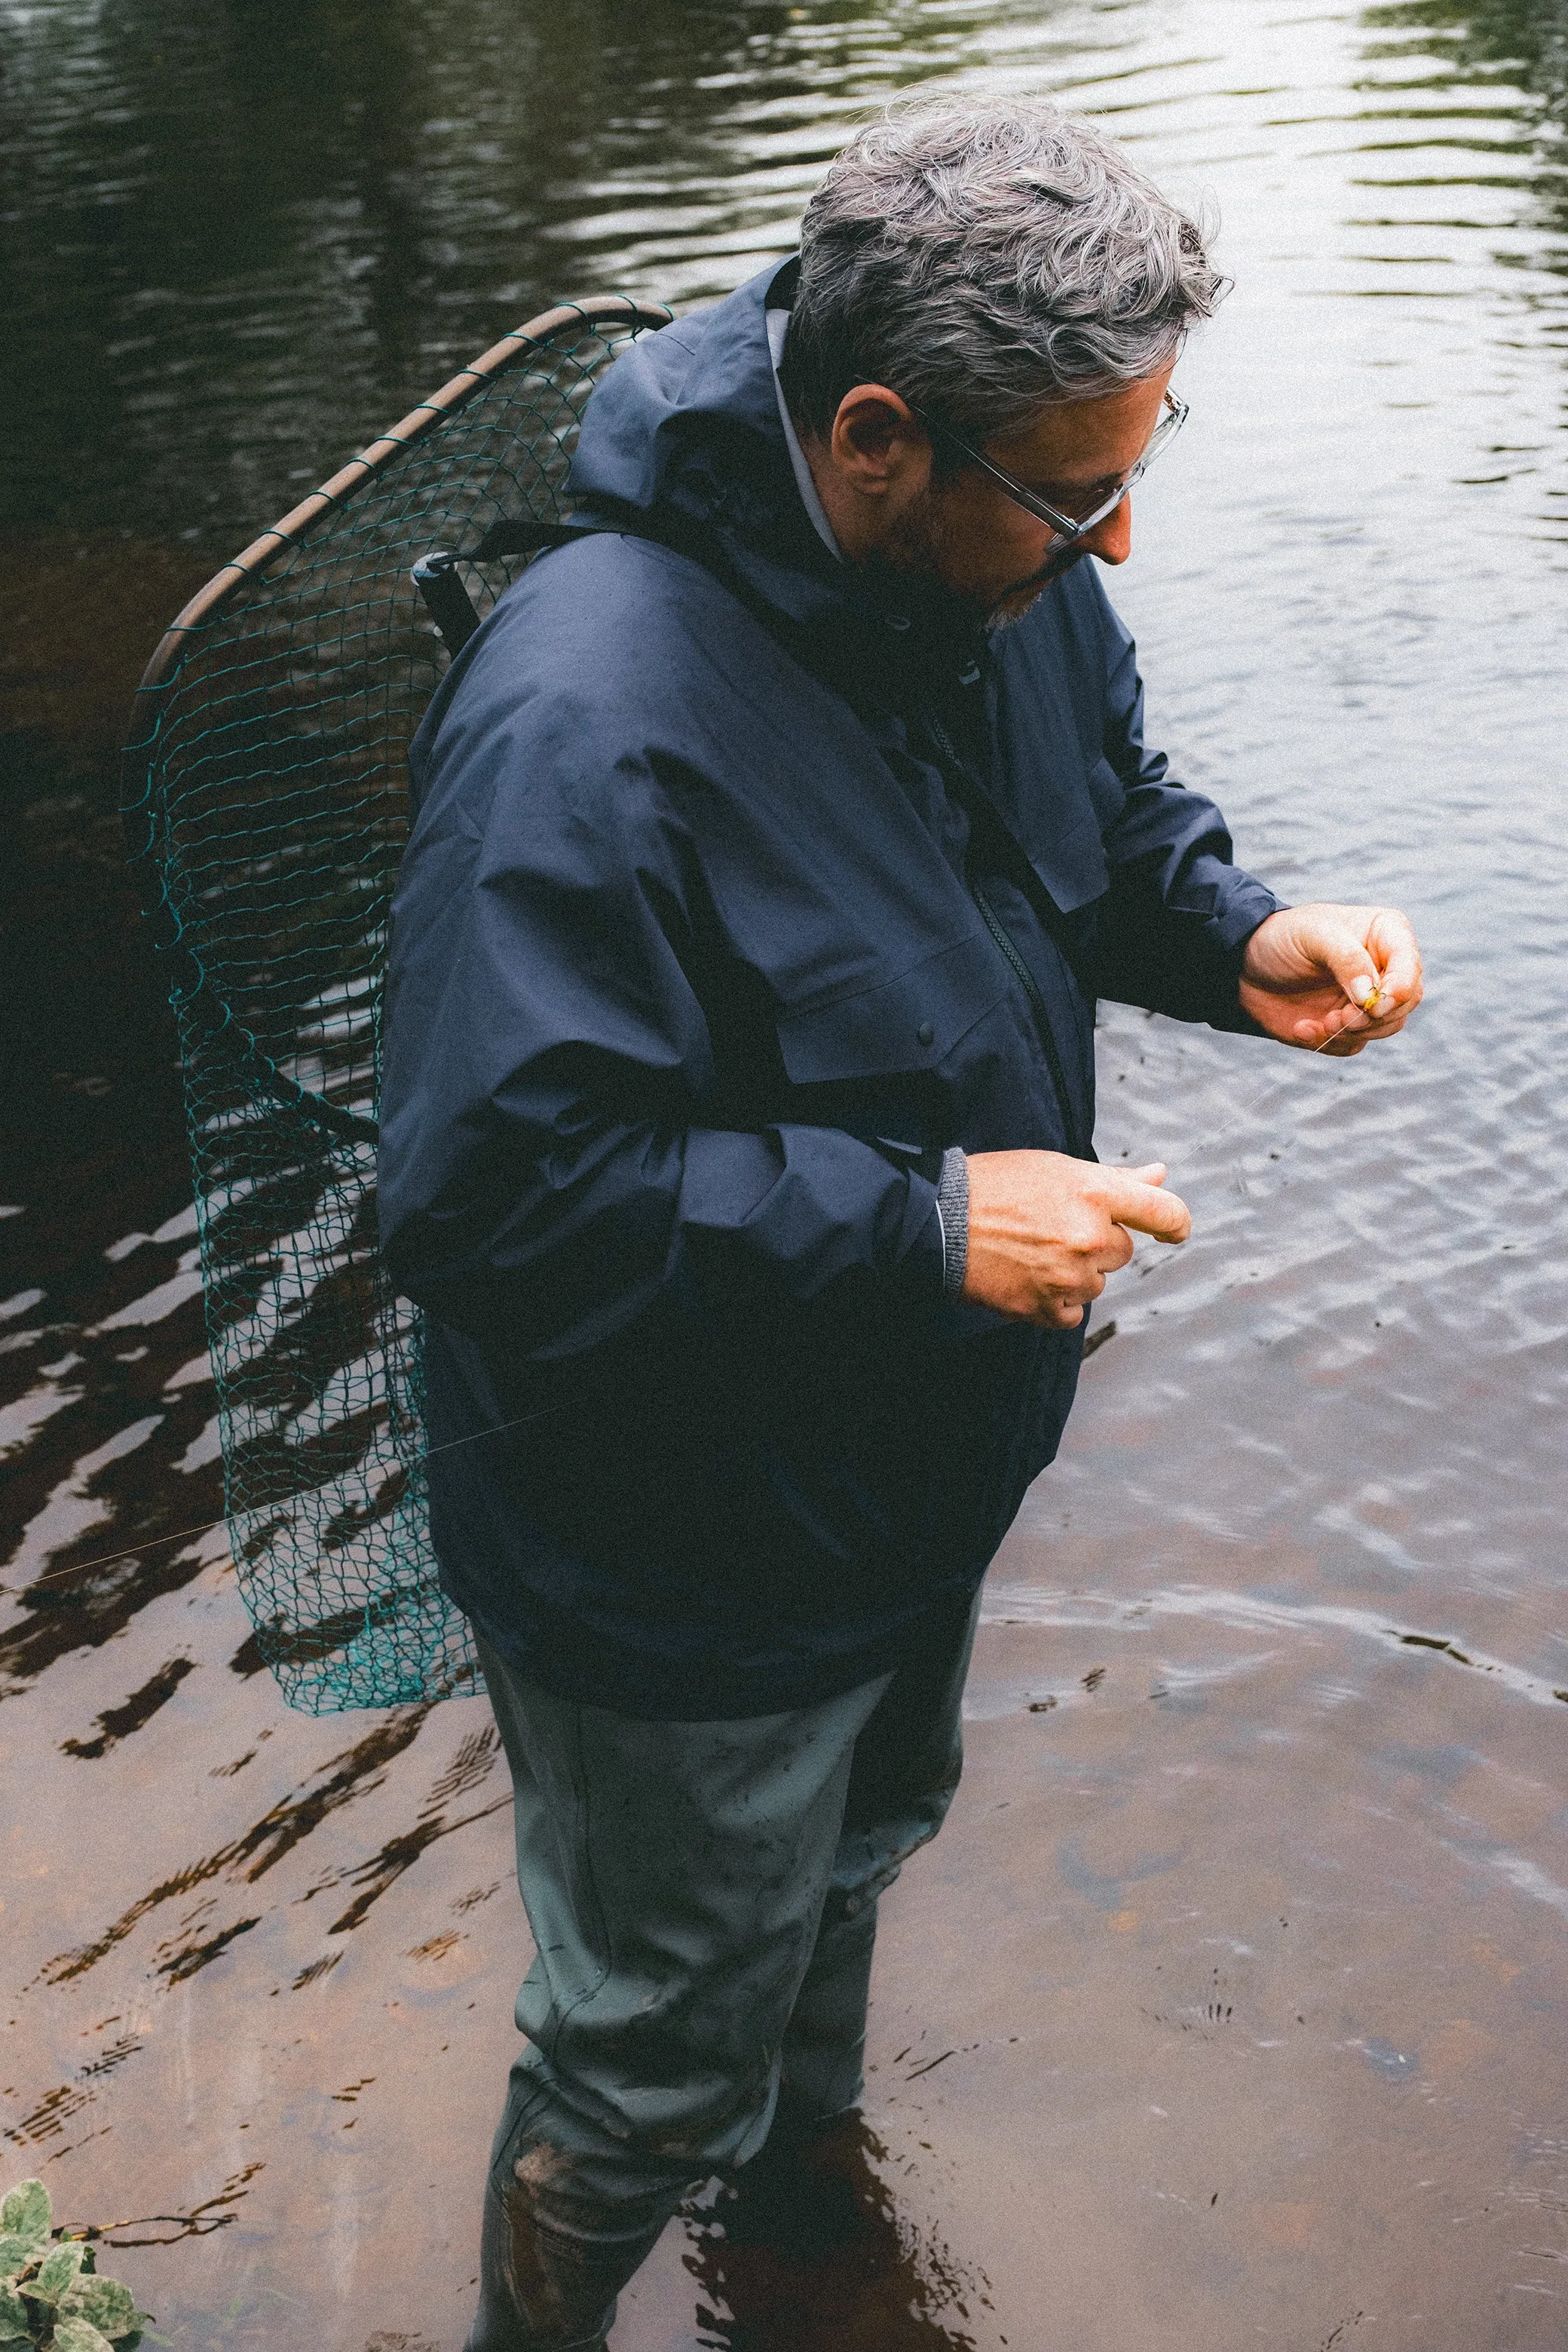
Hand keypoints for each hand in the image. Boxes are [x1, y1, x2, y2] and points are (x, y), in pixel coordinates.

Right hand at [962, 1152, 1189, 1328]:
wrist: (938, 1221)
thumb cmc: (998, 1186)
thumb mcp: (1057, 1169)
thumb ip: (1115, 1179)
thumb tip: (1160, 1175)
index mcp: (1095, 1193)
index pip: (1165, 1212)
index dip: (1174, 1223)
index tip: (1171, 1232)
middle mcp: (1089, 1236)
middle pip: (1122, 1251)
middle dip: (1096, 1242)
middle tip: (1051, 1227)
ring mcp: (1068, 1276)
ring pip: (1097, 1282)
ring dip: (1074, 1272)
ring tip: (1031, 1251)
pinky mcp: (1046, 1308)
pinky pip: (1074, 1313)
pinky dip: (1056, 1301)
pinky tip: (1027, 1277)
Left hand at [1239, 903, 1422, 1055]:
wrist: (1243, 965)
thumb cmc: (1283, 937)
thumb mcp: (1313, 934)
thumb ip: (1346, 958)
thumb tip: (1370, 994)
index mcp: (1387, 935)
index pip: (1410, 967)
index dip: (1398, 991)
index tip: (1371, 1006)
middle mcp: (1385, 968)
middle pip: (1404, 1003)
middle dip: (1373, 1018)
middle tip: (1337, 1018)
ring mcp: (1367, 999)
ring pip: (1385, 1028)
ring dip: (1350, 1033)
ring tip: (1318, 1023)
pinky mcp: (1347, 1026)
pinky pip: (1353, 1046)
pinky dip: (1327, 1043)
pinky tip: (1301, 1028)